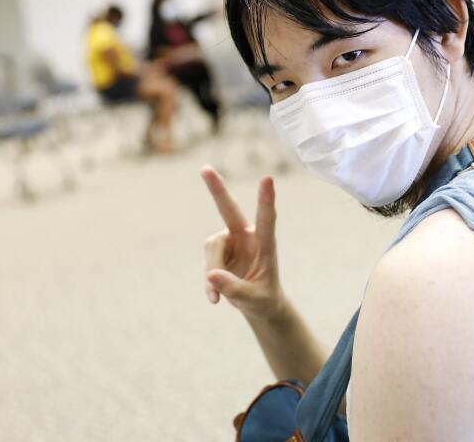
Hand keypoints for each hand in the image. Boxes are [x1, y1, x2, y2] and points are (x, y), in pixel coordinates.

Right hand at [200, 166, 284, 321]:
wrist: (258, 305)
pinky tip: (214, 300)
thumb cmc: (263, 299)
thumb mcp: (254, 299)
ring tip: (218, 296)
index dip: (266, 200)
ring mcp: (230, 242)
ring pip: (211, 248)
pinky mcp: (218, 253)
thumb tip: (211, 275)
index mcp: (265, 243)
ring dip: (212, 270)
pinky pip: (206, 264)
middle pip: (228, 210)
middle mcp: (246, 237)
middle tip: (205, 168)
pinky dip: (208, 283)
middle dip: (216, 190)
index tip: (268, 178)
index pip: (267, 219)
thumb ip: (234, 288)